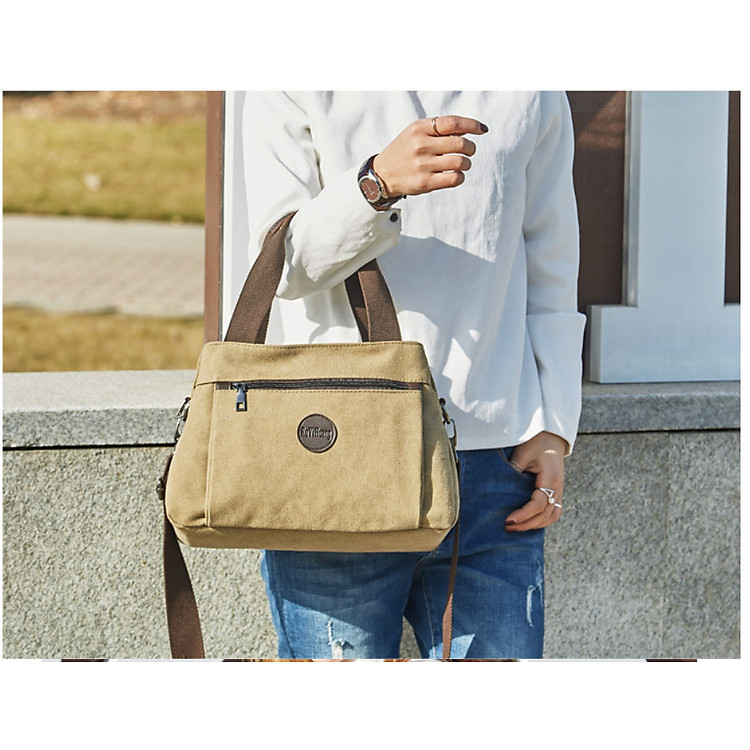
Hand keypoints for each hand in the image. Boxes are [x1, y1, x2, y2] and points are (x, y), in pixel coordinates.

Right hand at [372, 116, 488, 197]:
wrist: (382, 174)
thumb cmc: (404, 151)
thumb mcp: (415, 132)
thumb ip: (438, 129)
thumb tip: (469, 129)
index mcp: (419, 128)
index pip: (453, 123)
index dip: (472, 125)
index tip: (483, 130)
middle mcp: (420, 145)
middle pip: (460, 143)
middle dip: (471, 148)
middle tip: (469, 151)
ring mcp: (422, 165)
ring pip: (460, 162)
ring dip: (467, 163)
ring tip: (463, 164)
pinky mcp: (425, 183)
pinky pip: (454, 178)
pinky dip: (460, 177)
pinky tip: (456, 175)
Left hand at [504, 431, 566, 531]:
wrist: (550, 436)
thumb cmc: (536, 442)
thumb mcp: (522, 454)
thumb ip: (515, 471)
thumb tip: (501, 490)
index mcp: (551, 478)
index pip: (538, 504)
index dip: (524, 514)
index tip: (509, 519)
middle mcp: (558, 487)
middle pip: (546, 515)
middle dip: (526, 524)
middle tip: (507, 527)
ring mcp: (559, 490)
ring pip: (552, 516)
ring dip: (535, 525)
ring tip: (516, 528)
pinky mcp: (556, 491)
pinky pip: (553, 511)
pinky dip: (542, 520)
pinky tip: (529, 523)